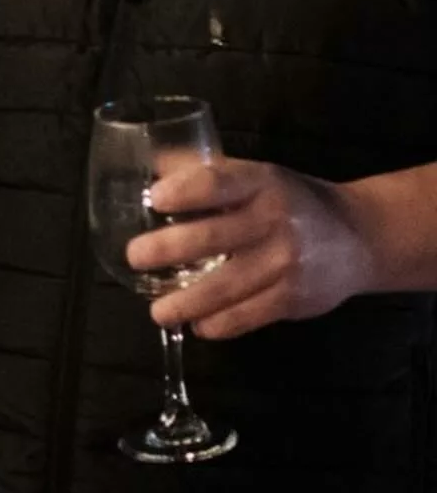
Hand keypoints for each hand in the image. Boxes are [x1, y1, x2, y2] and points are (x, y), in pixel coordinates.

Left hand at [129, 157, 375, 339]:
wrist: (358, 238)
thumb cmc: (291, 200)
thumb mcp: (257, 175)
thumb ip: (209, 173)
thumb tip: (151, 166)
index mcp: (261, 182)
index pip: (217, 182)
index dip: (184, 191)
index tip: (154, 199)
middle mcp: (273, 221)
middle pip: (212, 237)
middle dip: (167, 249)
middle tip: (134, 257)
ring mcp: (285, 263)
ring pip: (226, 286)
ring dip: (186, 301)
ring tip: (157, 311)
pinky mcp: (293, 299)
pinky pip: (248, 316)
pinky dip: (219, 324)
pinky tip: (197, 326)